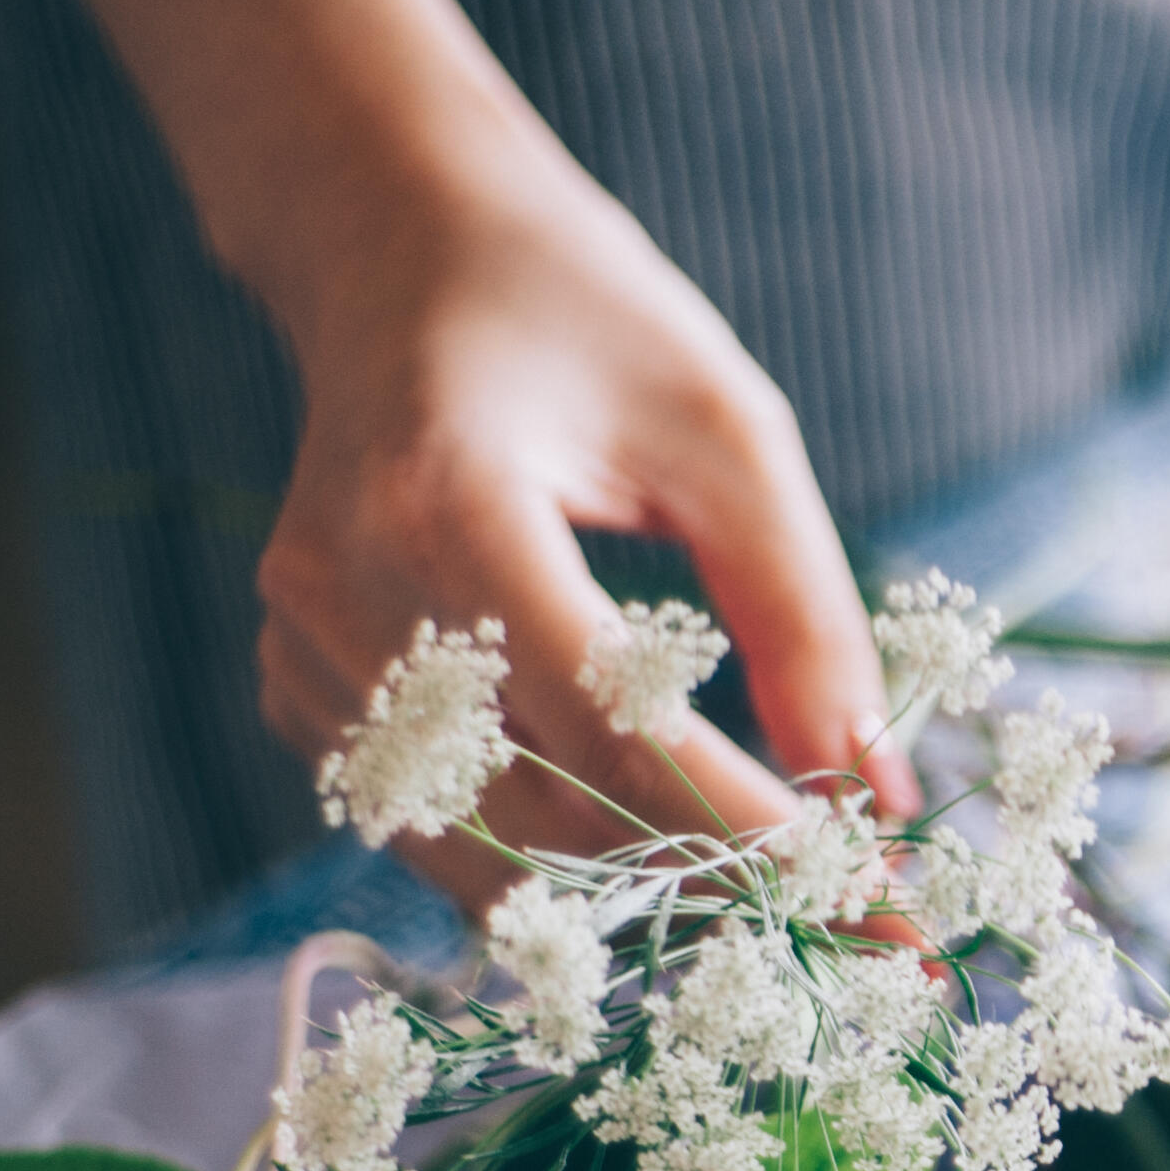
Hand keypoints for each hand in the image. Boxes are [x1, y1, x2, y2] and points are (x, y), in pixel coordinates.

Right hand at [248, 140, 914, 913]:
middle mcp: (346, 592)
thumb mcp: (730, 434)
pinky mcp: (296, 685)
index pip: (611, 730)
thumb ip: (802, 616)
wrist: (396, 251)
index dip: (746, 829)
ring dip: (631, 897)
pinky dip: (545, 857)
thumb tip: (872, 793)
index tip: (869, 889)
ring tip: (767, 905)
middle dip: (709, 882)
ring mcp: (302, 647)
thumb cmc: (583, 320)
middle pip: (544, 812)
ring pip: (480, 851)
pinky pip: (431, 824)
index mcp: (449, 505)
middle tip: (849, 919)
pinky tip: (647, 845)